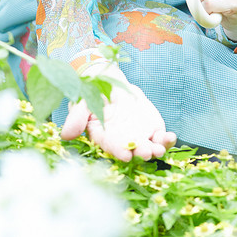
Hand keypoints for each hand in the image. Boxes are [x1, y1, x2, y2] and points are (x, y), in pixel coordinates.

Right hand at [60, 69, 175, 160]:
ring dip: (156, 149)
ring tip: (160, 147)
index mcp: (104, 137)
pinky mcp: (152, 128)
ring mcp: (139, 135)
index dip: (118, 151)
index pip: (111, 147)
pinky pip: (161, 137)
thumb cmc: (91, 93)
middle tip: (146, 152)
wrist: (108, 82)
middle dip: (140, 152)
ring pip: (149, 147)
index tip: (125, 155)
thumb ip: (76, 118)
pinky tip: (170, 137)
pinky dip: (167, 139)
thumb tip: (65, 135)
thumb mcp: (82, 101)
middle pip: (133, 150)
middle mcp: (122, 141)